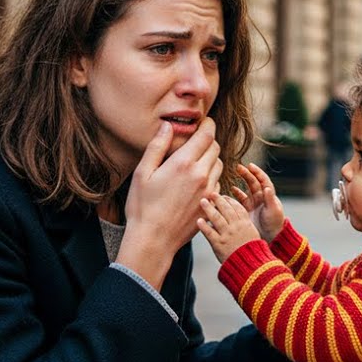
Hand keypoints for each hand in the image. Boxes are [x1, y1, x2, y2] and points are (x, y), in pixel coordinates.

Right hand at [118, 119, 221, 287]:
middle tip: (196, 142)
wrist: (153, 240)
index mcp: (184, 163)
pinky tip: (195, 183)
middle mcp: (201, 175)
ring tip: (194, 163)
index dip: (207, 124)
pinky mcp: (211, 203)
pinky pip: (217, 183)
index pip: (207, 134)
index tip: (203, 122)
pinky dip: (211, 177)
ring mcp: (209, 190)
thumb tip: (168, 126)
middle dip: (208, 141)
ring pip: (219, 165)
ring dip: (210, 159)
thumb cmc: (142, 206)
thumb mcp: (143, 173)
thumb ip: (157, 146)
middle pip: (215, 147)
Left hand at [197, 195, 259, 262]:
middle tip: (211, 193)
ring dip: (208, 209)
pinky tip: (199, 220)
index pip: (237, 207)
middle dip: (218, 200)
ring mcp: (227, 235)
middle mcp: (236, 227)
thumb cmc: (252, 250)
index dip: (229, 200)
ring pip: (216, 218)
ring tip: (203, 201)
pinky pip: (209, 233)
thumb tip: (236, 214)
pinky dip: (204, 226)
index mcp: (245, 223)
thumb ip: (244, 223)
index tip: (223, 196)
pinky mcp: (218, 244)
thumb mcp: (252, 233)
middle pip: (226, 209)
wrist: (251, 265)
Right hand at [228, 163, 284, 240]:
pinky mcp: (247, 210)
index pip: (263, 180)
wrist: (270, 236)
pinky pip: (241, 199)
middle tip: (239, 167)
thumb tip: (267, 188)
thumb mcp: (273, 211)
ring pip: (247, 189)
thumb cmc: (274, 223)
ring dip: (242, 181)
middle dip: (247, 174)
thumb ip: (270, 199)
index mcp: (269, 195)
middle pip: (254, 182)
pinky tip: (231, 189)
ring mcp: (254, 203)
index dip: (257, 172)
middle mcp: (261, 197)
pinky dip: (236, 193)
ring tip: (235, 174)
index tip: (250, 166)